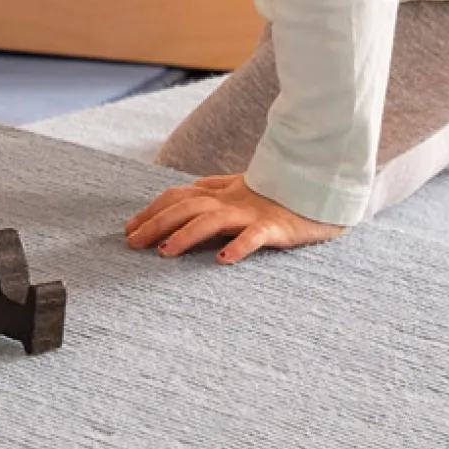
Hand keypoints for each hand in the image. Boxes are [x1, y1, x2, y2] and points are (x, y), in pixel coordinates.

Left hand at [125, 174, 344, 263]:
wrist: (319, 191)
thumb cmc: (276, 194)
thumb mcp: (240, 188)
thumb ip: (213, 188)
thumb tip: (187, 190)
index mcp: (219, 193)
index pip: (177, 197)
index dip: (151, 210)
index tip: (129, 227)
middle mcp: (230, 200)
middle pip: (185, 207)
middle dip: (155, 223)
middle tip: (132, 243)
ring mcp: (251, 213)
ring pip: (211, 220)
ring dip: (185, 235)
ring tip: (164, 252)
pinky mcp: (275, 227)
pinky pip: (254, 237)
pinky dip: (237, 246)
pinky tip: (222, 259)